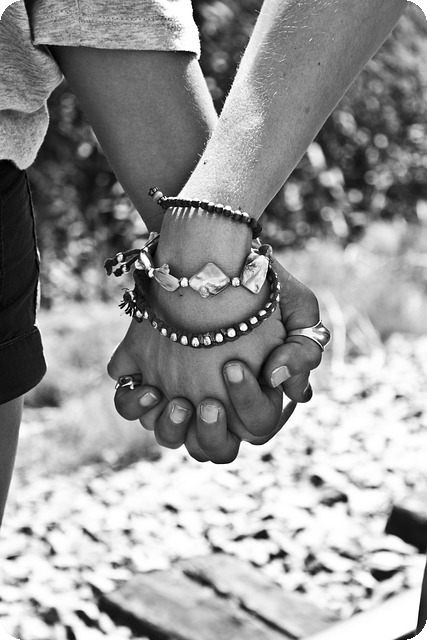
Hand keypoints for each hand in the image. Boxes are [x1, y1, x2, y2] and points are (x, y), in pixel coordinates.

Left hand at [108, 256, 324, 460]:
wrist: (208, 250)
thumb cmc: (256, 280)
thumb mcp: (296, 305)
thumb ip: (304, 351)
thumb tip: (294, 394)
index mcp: (250, 392)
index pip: (255, 426)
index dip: (248, 404)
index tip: (234, 367)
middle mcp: (212, 398)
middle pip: (210, 448)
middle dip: (208, 434)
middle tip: (206, 403)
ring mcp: (175, 388)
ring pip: (168, 435)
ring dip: (170, 426)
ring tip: (173, 398)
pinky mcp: (141, 369)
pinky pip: (130, 405)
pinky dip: (135, 402)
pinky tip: (147, 385)